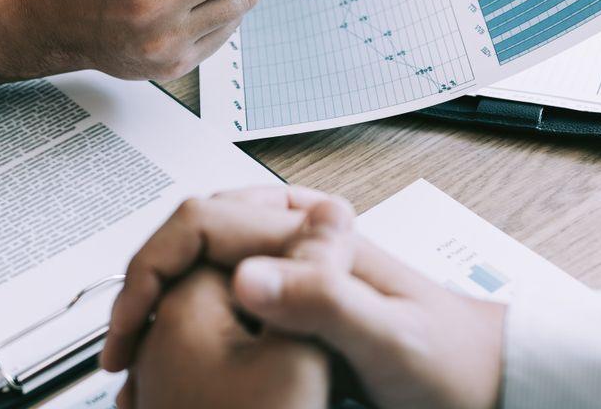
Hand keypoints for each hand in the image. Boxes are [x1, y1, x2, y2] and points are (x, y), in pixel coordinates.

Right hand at [102, 187, 504, 408]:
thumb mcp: (389, 339)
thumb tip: (244, 275)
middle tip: (121, 354)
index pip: (198, 219)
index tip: (128, 328)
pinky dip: (181, 326)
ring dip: (155, 309)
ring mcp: (286, 262)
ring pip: (192, 266)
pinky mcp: (285, 295)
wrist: (478, 381)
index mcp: (309, 226)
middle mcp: (292, 234)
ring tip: (137, 365)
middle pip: (185, 237)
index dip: (149, 270)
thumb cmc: (447, 359)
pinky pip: (213, 295)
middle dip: (141, 289)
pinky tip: (171, 362)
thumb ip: (324, 302)